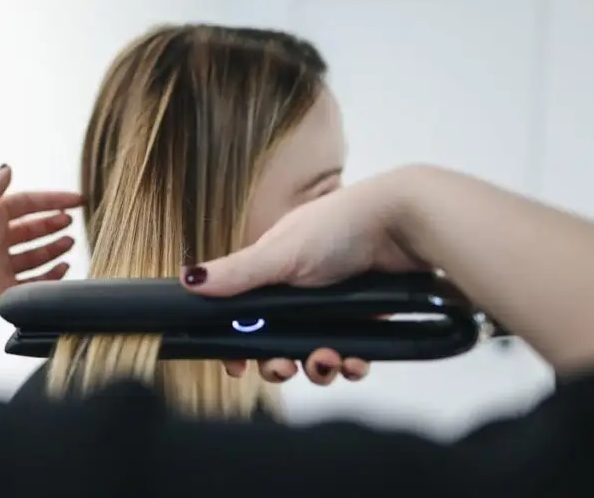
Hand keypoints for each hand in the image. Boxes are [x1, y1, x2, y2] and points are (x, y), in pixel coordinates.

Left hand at [0, 165, 81, 327]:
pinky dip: (51, 274)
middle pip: (31, 228)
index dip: (51, 200)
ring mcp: (0, 266)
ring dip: (55, 247)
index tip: (76, 200)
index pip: (26, 203)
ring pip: (35, 254)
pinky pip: (35, 281)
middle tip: (71, 222)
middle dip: (53, 224)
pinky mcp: (6, 290)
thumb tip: (8, 167)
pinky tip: (64, 266)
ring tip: (70, 243)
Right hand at [180, 170, 429, 385]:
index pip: (242, 318)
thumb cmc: (340, 225)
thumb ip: (237, 274)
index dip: (237, 345)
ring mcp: (330, 310)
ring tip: (327, 361)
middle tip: (284, 368)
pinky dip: (350, 365)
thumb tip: (188, 280)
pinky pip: (349, 357)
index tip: (237, 366)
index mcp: (271, 274)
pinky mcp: (364, 322)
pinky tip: (354, 362)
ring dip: (316, 368)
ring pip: (313, 356)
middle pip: (275, 345)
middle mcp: (297, 293)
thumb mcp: (280, 253)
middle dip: (278, 364)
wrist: (404, 225)